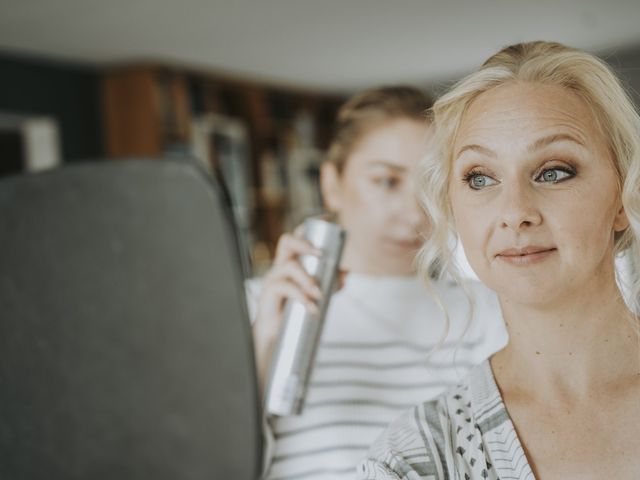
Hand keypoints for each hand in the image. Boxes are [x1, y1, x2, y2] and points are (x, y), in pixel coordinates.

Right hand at [252, 227, 322, 394]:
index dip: (307, 227)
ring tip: (319, 292)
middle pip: (286, 241)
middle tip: (321, 254)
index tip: (325, 221)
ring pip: (288, 265)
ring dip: (307, 277)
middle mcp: (280, 266)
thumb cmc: (294, 310)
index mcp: (290, 262)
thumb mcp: (316, 295)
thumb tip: (347, 272)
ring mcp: (273, 278)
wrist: (275, 335)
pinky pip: (285, 287)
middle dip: (305, 243)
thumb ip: (331, 283)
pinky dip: (301, 296)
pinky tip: (312, 307)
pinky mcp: (268, 293)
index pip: (295, 237)